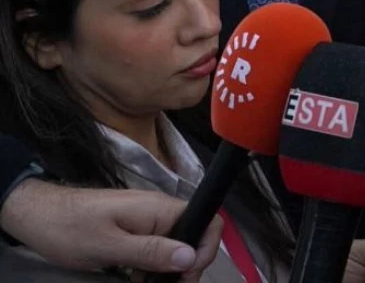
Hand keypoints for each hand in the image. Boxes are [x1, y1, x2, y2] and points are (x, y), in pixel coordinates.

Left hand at [0, 179, 220, 279]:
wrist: (36, 214)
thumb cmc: (70, 229)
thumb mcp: (109, 246)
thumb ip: (151, 251)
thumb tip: (191, 257)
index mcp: (160, 209)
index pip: (208, 222)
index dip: (206, 250)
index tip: (184, 276)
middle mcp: (160, 211)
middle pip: (193, 238)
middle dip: (186, 267)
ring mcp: (147, 219)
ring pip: (175, 247)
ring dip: (167, 269)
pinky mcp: (135, 229)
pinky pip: (156, 248)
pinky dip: (152, 266)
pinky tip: (137, 278)